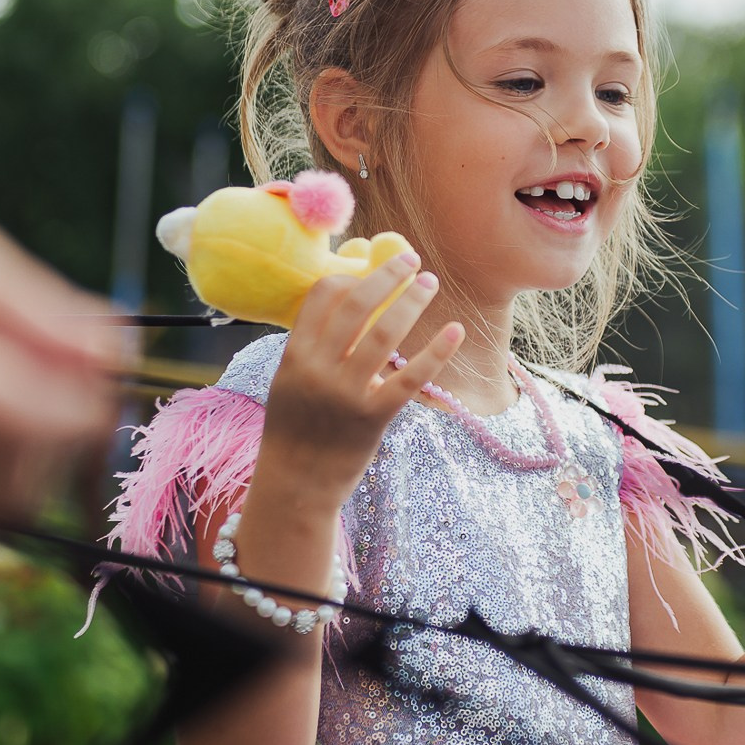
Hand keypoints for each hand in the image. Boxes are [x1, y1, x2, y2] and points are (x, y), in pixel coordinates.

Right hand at [259, 254, 461, 511]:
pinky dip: (436, 351)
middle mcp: (319, 370)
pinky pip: (410, 377)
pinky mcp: (374, 417)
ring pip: (386, 333)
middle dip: (387, 275)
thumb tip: (346, 305)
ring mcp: (347, 394)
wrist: (296, 486)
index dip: (350, 275)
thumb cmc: (295, 431)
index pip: (322, 297)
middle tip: (410, 258)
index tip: (369, 268)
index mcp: (295, 356)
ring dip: (412, 300)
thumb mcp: (289, 382)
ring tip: (429, 282)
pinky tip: (455, 330)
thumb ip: (312, 347)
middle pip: (357, 304)